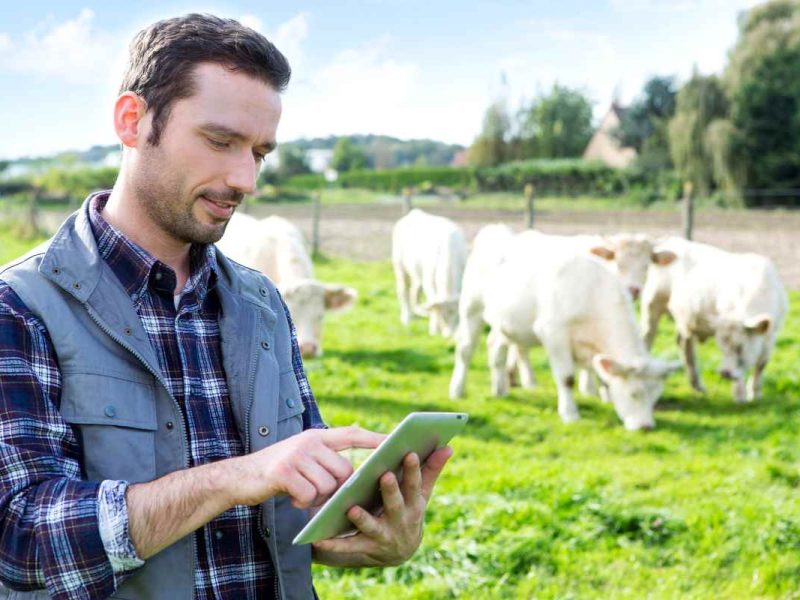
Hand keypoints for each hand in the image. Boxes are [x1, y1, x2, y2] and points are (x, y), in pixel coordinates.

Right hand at [228, 426, 384, 508]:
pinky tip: (290, 497)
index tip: (393, 441)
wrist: (238, 477)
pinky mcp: (285, 472)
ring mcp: (296, 455)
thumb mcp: (301, 459)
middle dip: (334, 488)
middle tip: (315, 493)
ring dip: (316, 497)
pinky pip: (309, 494)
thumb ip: (324, 462)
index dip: (373, 438)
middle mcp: (308, 441)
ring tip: (299, 493)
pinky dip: (301, 502)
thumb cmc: (276, 473)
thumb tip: (351, 479)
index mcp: (315, 437)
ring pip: (327, 485)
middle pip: (342, 471)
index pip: (351, 434)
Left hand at [312, 445, 452, 566]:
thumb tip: (448, 446)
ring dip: (363, 518)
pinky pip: (348, 547)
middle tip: (385, 475)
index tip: (409, 452)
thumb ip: (431, 470)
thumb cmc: (409, 511)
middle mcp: (400, 521)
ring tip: (352, 508)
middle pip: (395, 504)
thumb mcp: (421, 493)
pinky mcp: (366, 548)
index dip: (413, 470)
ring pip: (372, 526)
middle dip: (391, 491)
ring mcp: (383, 536)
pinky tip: (319, 537)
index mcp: (414, 504)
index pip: (415, 485)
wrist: (400, 551)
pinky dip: (334, 544)